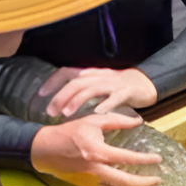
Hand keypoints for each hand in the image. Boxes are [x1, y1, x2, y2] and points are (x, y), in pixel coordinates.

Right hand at [30, 113, 162, 185]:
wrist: (44, 150)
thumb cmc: (68, 133)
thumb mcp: (92, 121)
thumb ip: (117, 120)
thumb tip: (139, 120)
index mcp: (97, 152)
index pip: (126, 157)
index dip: (145, 159)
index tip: (158, 158)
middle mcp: (96, 170)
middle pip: (125, 182)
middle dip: (145, 184)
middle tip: (159, 180)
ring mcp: (92, 182)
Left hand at [40, 66, 159, 117]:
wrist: (146, 83)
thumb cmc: (117, 87)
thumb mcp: (97, 85)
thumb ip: (82, 90)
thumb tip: (61, 102)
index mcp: (91, 74)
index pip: (67, 72)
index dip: (52, 81)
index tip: (40, 94)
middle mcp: (99, 76)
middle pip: (76, 83)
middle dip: (61, 96)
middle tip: (51, 111)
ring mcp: (113, 83)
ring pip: (91, 89)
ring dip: (77, 100)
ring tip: (66, 113)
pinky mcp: (126, 92)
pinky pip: (115, 98)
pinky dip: (105, 104)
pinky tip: (97, 113)